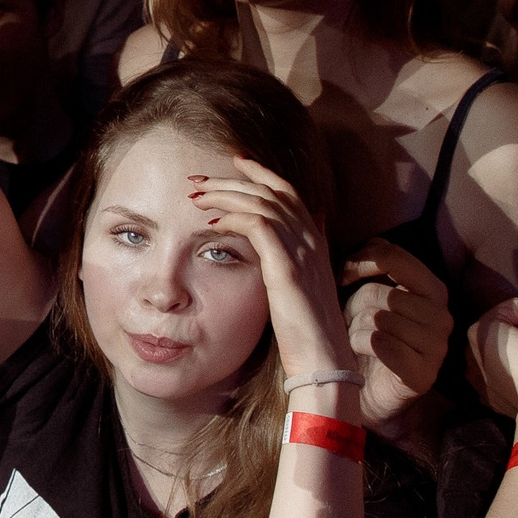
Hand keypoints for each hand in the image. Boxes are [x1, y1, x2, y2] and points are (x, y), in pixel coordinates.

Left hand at [188, 157, 352, 378]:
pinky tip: (212, 223)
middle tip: (198, 179)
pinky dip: (234, 217)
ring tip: (196, 198)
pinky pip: (259, 226)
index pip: (288, 191)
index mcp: (314, 240)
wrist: (321, 357)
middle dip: (232, 179)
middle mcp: (311, 239)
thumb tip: (305, 224)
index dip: (262, 172)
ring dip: (225, 195)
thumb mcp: (306, 282)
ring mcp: (302, 252)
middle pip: (271, 191)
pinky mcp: (287, 268)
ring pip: (262, 203)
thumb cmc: (307, 327)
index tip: (234, 161)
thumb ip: (303, 251)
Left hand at [338, 240, 454, 434]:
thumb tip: (329, 221)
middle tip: (347, 320)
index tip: (340, 276)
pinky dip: (362, 346)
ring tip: (354, 339)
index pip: (393, 255)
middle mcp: (442, 316)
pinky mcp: (424, 375)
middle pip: (383, 291)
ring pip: (379, 319)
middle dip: (354, 304)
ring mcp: (438, 347)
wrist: (362, 391)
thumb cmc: (361, 336)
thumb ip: (361, 261)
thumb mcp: (361, 292)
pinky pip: (382, 344)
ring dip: (355, 329)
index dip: (359, 261)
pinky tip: (362, 354)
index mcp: (432, 289)